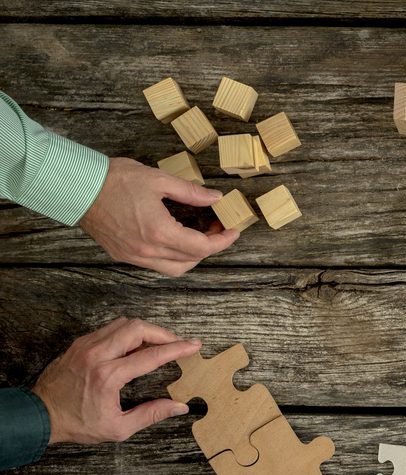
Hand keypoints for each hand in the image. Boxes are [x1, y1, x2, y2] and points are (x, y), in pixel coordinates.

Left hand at [31, 317, 198, 443]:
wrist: (41, 415)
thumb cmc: (78, 423)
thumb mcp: (118, 427)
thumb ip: (151, 414)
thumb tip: (179, 407)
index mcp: (108, 376)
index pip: (151, 355)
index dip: (177, 349)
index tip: (193, 345)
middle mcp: (97, 355)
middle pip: (138, 328)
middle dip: (163, 333)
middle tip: (177, 343)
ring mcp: (86, 346)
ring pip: (124, 323)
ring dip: (145, 330)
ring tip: (158, 344)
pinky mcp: (80, 344)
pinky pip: (110, 328)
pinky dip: (127, 332)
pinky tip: (135, 345)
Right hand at [79, 157, 238, 276]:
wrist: (76, 187)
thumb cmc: (115, 179)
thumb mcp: (159, 180)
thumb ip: (191, 192)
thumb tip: (215, 198)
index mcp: (159, 232)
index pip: (202, 247)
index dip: (223, 241)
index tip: (234, 231)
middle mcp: (148, 251)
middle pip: (191, 262)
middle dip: (210, 248)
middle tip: (216, 228)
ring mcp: (134, 256)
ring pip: (174, 269)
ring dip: (192, 256)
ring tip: (198, 235)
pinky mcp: (123, 255)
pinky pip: (156, 265)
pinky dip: (172, 257)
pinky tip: (176, 239)